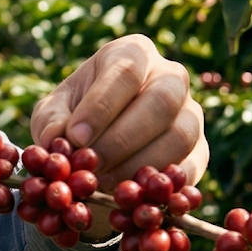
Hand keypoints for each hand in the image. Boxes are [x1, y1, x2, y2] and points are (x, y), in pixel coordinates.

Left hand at [30, 34, 206, 237]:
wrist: (100, 144)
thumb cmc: (74, 118)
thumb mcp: (53, 113)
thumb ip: (51, 122)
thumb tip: (54, 139)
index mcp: (133, 54)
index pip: (125, 72)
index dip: (101, 106)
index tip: (75, 137)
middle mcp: (170, 77)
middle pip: (161, 101)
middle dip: (122, 138)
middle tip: (90, 165)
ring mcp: (191, 113)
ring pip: (180, 136)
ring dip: (138, 164)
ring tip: (102, 183)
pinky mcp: (200, 150)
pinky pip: (190, 168)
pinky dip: (160, 185)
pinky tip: (130, 195)